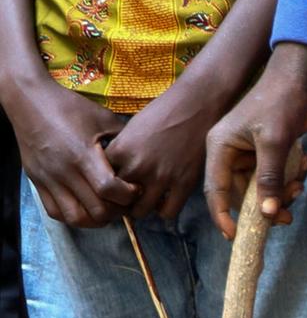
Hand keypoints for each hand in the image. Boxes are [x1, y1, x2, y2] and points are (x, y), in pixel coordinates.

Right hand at [5, 81, 134, 227]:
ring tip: (106, 208)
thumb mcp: (103, 119)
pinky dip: (73, 216)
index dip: (129, 195)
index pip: (109, 189)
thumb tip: (143, 160)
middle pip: (96, 210)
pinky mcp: (37, 182)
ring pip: (76, 218)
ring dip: (96, 219)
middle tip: (124, 201)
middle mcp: (64, 171)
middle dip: (117, 211)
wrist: (29, 101)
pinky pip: (56, 212)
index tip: (135, 188)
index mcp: (83, 155)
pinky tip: (85, 207)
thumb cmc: (69, 107)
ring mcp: (48, 179)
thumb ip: (124, 142)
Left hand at [105, 86, 224, 220]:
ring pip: (140, 211)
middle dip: (120, 200)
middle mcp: (137, 167)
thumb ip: (123, 151)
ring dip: (141, 208)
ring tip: (146, 200)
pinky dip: (164, 210)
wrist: (196, 105)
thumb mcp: (132, 128)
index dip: (105, 184)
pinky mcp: (184, 184)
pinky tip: (166, 200)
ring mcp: (162, 177)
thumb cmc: (163, 111)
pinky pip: (167, 212)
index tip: (111, 185)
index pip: (100, 179)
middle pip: (117, 199)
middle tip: (127, 197)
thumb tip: (118, 170)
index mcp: (120, 151)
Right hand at [203, 44, 306, 238]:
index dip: (223, 215)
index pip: (215, 190)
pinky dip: (291, 178)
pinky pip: (276, 177)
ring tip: (300, 184)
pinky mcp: (268, 153)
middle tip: (288, 215)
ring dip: (282, 192)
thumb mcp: (274, 143)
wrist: (299, 80)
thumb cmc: (280, 104)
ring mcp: (249, 154)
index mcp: (220, 147)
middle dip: (266, 205)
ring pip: (262, 188)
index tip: (235, 236)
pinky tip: (305, 165)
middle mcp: (230, 153)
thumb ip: (270, 179)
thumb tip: (267, 214)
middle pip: (243, 193)